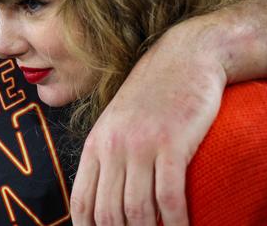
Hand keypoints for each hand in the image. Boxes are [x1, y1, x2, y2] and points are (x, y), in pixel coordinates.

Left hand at [70, 22, 226, 225]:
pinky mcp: (172, 143)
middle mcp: (113, 147)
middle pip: (108, 212)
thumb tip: (103, 194)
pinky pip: (169, 196)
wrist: (184, 57)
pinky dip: (176, 222)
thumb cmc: (152, 94)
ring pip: (137, 210)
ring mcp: (142, 145)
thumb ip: (108, 154)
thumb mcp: (118, 122)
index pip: (82, 201)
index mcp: (96, 144)